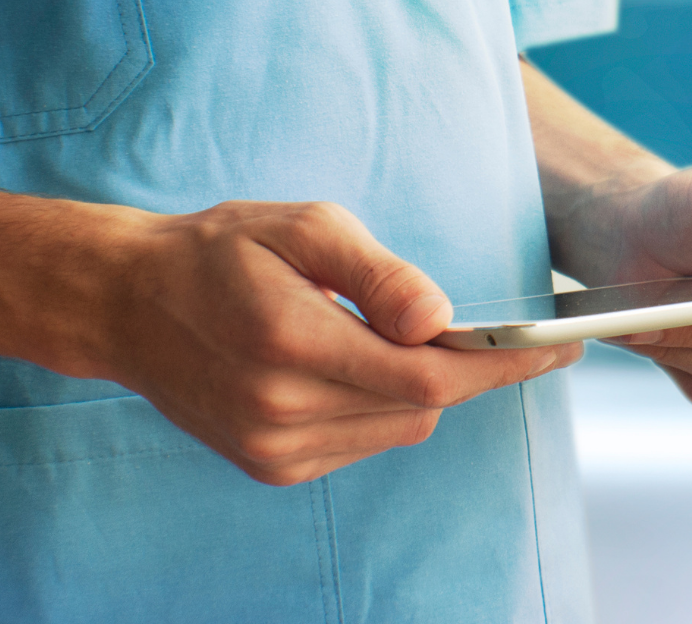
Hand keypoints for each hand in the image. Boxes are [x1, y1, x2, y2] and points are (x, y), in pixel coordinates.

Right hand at [0, 187, 579, 483]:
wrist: (131, 303)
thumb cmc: (222, 249)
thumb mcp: (303, 227)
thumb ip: (378, 272)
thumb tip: (442, 319)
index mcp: (291, 343)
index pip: (429, 377)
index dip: (504, 366)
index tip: (561, 347)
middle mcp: (282, 411)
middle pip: (424, 409)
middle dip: (473, 371)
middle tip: (500, 333)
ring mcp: (274, 448)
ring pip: (400, 428)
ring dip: (425, 387)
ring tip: (403, 336)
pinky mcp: (271, 465)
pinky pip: (365, 440)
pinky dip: (387, 406)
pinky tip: (362, 363)